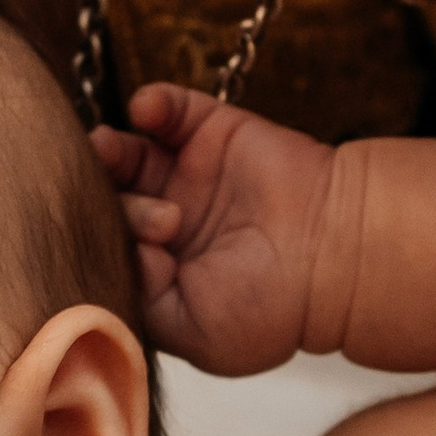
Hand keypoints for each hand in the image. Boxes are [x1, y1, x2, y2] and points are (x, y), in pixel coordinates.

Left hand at [93, 83, 352, 375]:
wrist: (336, 257)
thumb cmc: (270, 308)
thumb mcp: (190, 332)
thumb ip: (138, 298)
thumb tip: (116, 251)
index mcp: (156, 269)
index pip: (99, 245)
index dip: (101, 244)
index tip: (146, 257)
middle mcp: (164, 221)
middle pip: (103, 198)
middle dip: (115, 206)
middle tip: (166, 225)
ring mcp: (185, 174)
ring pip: (123, 152)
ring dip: (109, 150)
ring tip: (115, 152)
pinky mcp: (211, 132)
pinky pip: (164, 108)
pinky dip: (147, 104)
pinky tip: (146, 113)